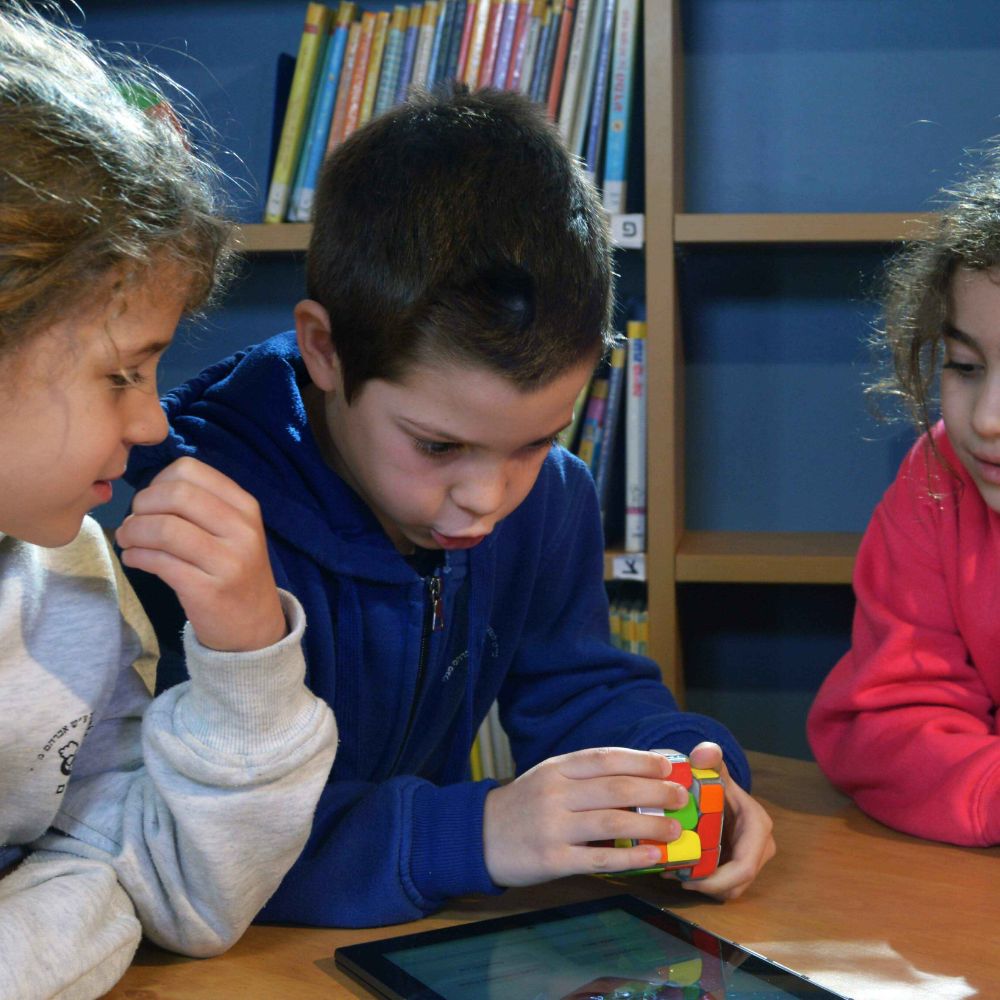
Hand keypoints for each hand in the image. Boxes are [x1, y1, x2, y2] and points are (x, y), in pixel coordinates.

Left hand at [116, 457, 285, 651]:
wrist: (255, 628)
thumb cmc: (234, 572)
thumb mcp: (233, 531)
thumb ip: (203, 505)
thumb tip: (147, 491)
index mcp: (245, 507)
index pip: (190, 471)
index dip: (158, 481)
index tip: (151, 502)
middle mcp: (241, 529)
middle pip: (175, 495)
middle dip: (141, 505)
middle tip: (133, 522)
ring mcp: (228, 561)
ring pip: (164, 528)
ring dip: (133, 532)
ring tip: (128, 541)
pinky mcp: (208, 590)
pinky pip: (159, 562)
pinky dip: (136, 556)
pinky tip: (134, 559)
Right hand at [482, 747, 691, 886]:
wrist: (479, 836)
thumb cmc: (523, 805)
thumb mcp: (548, 778)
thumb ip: (584, 776)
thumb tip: (637, 774)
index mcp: (557, 769)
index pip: (604, 758)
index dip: (640, 760)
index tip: (669, 765)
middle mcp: (555, 793)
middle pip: (614, 787)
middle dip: (655, 791)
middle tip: (681, 797)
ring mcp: (553, 826)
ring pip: (611, 821)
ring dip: (649, 824)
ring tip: (675, 829)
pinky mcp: (552, 859)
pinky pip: (598, 857)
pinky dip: (629, 856)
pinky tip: (652, 856)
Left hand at [672, 741, 775, 899]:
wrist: (721, 791)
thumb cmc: (718, 782)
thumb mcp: (714, 769)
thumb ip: (710, 758)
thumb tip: (703, 755)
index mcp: (758, 828)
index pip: (744, 867)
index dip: (717, 880)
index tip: (686, 879)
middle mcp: (761, 848)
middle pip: (736, 883)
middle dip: (705, 886)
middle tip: (672, 876)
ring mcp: (751, 859)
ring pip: (729, 889)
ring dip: (702, 887)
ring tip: (671, 873)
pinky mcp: (739, 866)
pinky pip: (724, 885)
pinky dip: (703, 883)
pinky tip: (678, 871)